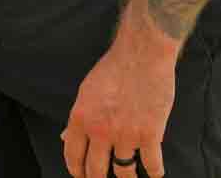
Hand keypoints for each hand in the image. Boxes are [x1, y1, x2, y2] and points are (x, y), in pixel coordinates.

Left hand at [60, 34, 175, 177]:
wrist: (142, 54)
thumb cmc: (114, 68)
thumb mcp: (86, 91)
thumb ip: (78, 119)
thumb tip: (66, 138)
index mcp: (81, 119)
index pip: (73, 156)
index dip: (76, 171)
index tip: (81, 176)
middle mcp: (101, 131)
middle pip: (96, 171)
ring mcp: (126, 135)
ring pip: (124, 172)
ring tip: (127, 177)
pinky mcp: (151, 135)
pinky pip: (152, 165)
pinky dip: (154, 172)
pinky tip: (153, 173)